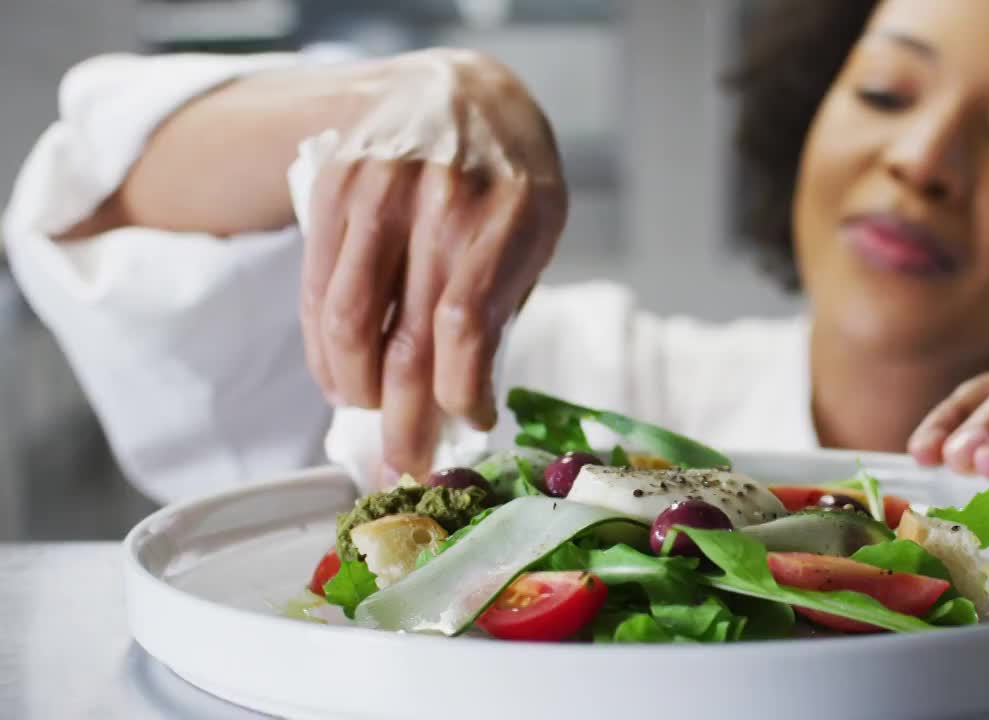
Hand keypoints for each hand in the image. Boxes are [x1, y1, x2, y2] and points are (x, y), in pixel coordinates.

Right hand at [299, 49, 566, 480]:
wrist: (455, 92)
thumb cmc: (507, 178)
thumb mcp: (533, 232)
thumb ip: (499, 307)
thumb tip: (460, 408)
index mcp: (508, 215)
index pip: (467, 326)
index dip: (459, 393)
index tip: (468, 424)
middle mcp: (438, 202)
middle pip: (405, 341)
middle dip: (403, 423)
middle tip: (406, 467)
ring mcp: (377, 195)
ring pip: (346, 326)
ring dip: (356, 394)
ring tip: (372, 421)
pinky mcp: (331, 194)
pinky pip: (316, 295)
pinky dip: (325, 355)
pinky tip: (343, 382)